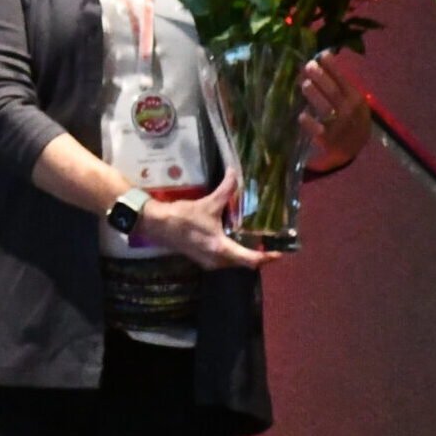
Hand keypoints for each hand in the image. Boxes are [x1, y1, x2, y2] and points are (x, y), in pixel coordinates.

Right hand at [137, 171, 275, 270]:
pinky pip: (223, 261)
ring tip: (252, 241)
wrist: (157, 224)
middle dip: (256, 255)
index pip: (250, 259)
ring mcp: (208, 262)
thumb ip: (225, 190)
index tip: (278, 253)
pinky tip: (231, 240)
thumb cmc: (182, 216)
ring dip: (243, 255)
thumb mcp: (207, 203)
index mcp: (221, 248)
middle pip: (244, 263)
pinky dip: (231, 254)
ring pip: (233, 263)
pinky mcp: (201, 259)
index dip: (266, 257)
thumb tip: (235, 172)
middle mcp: (217, 260)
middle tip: (267, 243)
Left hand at [300, 53, 371, 171]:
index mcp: (356, 100)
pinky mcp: (327, 141)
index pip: (344, 81)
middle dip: (320, 77)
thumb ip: (339, 87)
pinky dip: (309, 122)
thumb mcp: (350, 103)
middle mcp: (349, 113)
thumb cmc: (347, 121)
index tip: (322, 55)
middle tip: (308, 66)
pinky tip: (302, 115)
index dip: (333, 67)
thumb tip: (319, 63)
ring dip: (314, 95)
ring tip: (304, 84)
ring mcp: (339, 127)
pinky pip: (316, 130)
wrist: (349, 151)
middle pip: (333, 92)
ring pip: (325, 109)